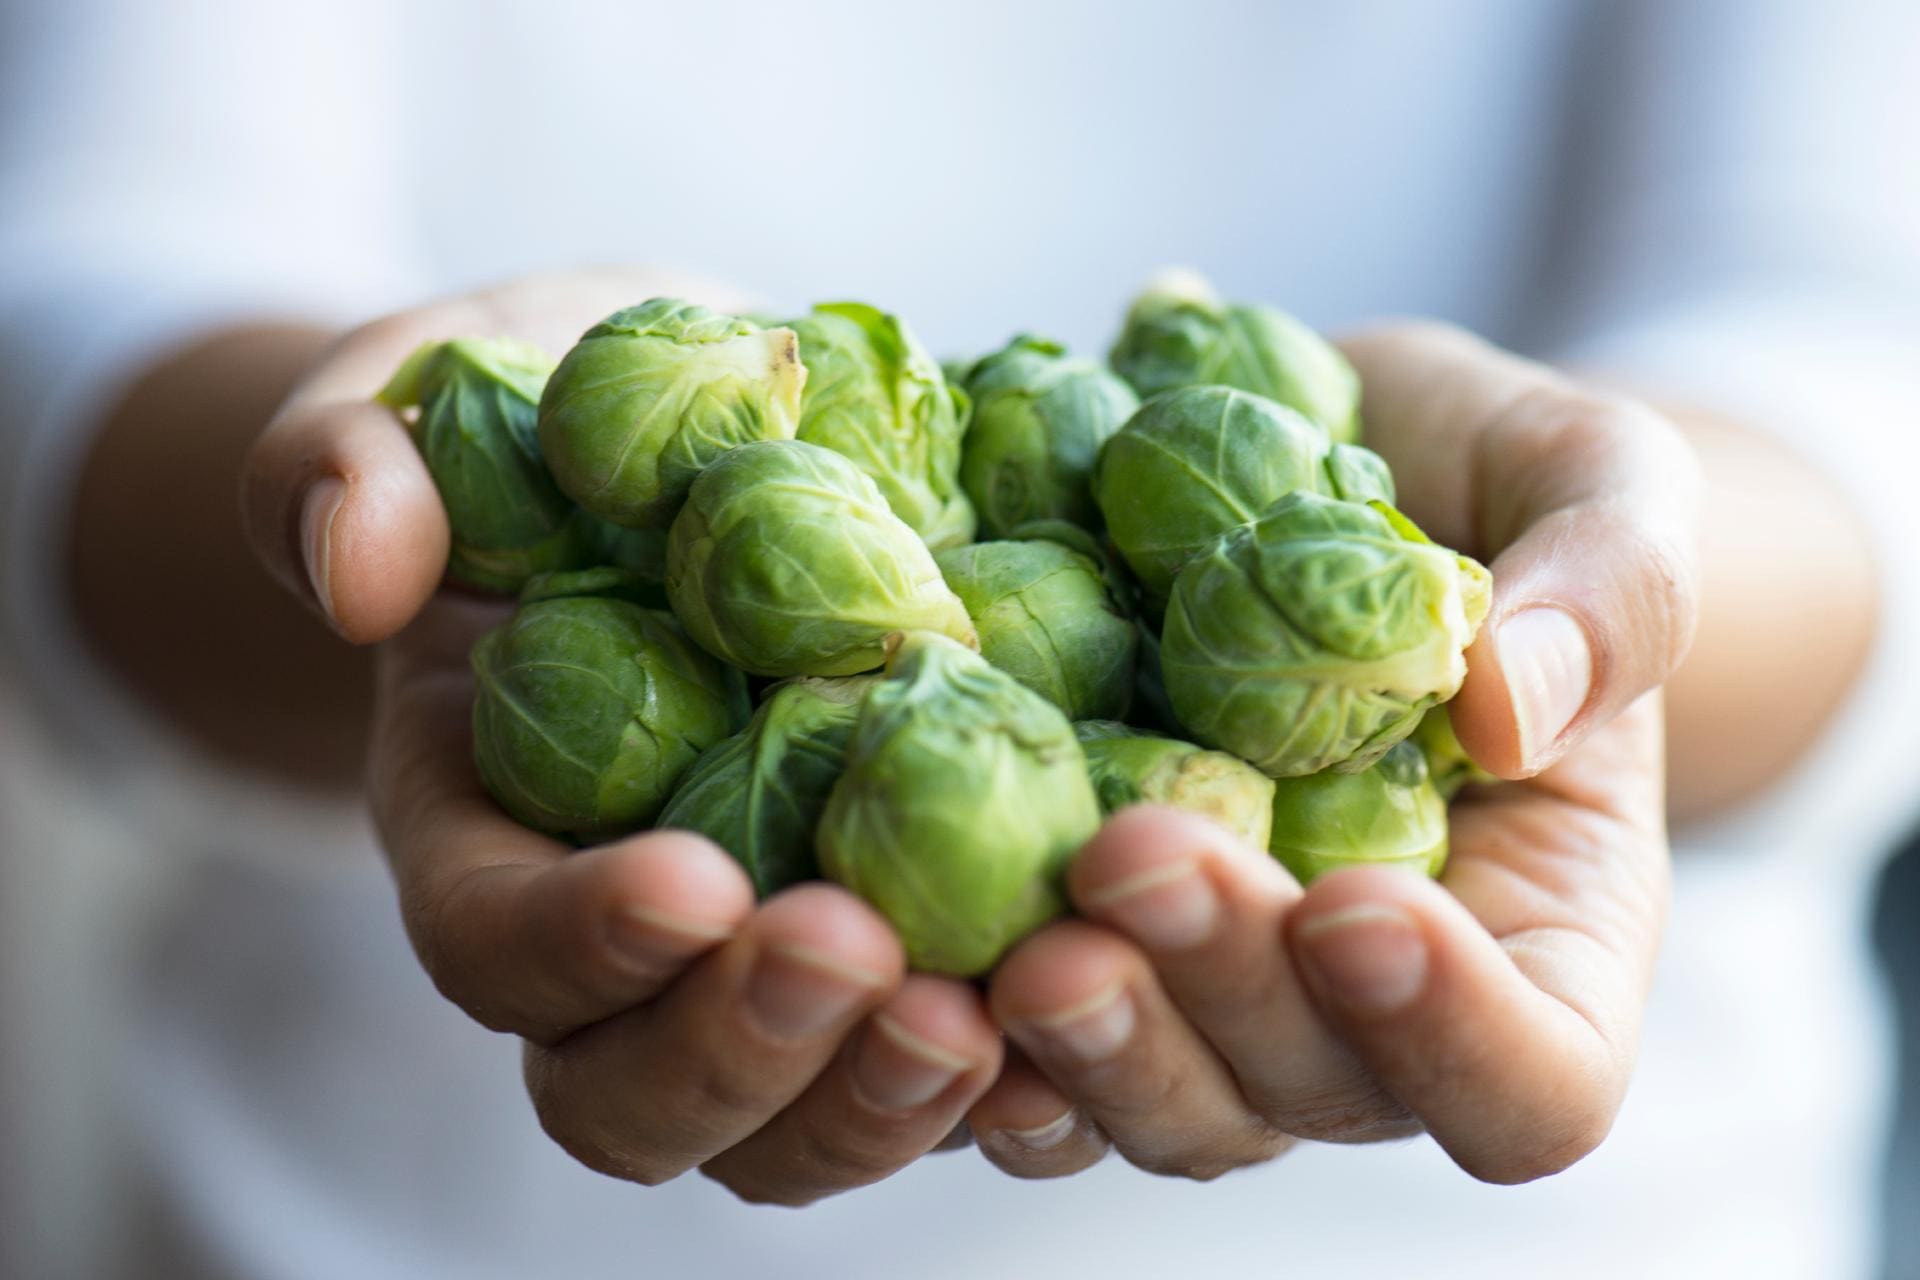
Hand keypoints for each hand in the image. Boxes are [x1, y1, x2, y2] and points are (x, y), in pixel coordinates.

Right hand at [242, 272, 1003, 1204]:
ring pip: (799, 1121)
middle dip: (744, 1052)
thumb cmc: (541, 423)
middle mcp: (622, 944)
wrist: (687, 459)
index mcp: (484, 833)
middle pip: (640, 1095)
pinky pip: (952, 1057)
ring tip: (990, 1013)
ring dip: (885, 1097)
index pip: (495, 941)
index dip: (578, 941)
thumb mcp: (428, 400)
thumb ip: (348, 460)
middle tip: (859, 960)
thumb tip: (357, 564)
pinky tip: (1097, 991)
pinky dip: (1021, 1065)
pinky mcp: (905, 937)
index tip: (690, 880)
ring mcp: (767, 959)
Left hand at [966, 323, 1695, 1183]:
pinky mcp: (1073, 935)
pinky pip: (1010, 1036)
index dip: (1455, 1037)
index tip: (1360, 908)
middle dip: (1212, 995)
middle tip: (1125, 860)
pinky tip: (890, 942)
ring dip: (1071, 1043)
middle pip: (1299, 1091)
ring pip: (1144, 1098)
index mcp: (1532, 936)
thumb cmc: (1495, 487)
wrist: (1332, 467)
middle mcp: (1357, 1006)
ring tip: (1003, 938)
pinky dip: (952, 1015)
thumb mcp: (1595, 478)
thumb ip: (1609, 584)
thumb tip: (1512, 704)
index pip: (1532, 1080)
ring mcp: (1204, 990)